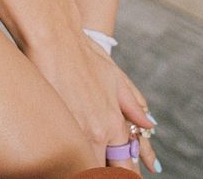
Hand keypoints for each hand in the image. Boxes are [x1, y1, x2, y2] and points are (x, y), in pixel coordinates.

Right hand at [30, 31, 157, 171]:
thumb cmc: (82, 52)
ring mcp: (75, 130)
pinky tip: (68, 161)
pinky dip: (70, 158)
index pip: (124, 163)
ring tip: (88, 169)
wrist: (53, 37)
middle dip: (109, 173)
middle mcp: (97, 132)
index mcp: (112, 122)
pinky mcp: (53, 125)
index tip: (129, 177)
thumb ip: (132, 103)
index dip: (127, 173)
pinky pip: (66, 151)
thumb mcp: (114, 76)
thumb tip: (149, 123)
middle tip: (111, 174)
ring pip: (86, 163)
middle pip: (107, 168)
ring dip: (90, 167)